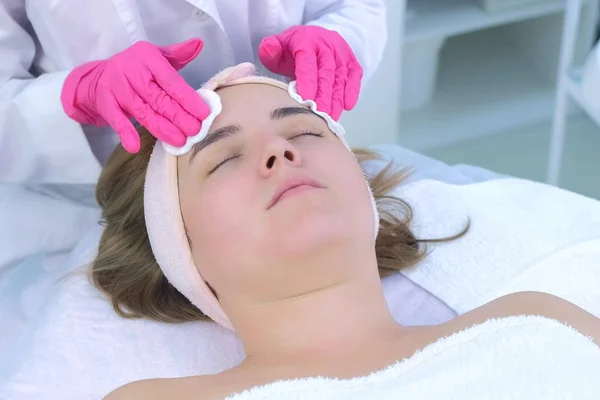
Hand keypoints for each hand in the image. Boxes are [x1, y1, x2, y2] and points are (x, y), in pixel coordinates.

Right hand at [61, 39, 208, 152]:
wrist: (99, 76)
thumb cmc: (138, 69)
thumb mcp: (158, 57)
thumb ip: (179, 54)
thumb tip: (199, 44)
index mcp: (148, 58)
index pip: (171, 81)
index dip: (187, 98)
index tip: (203, 114)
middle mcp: (131, 70)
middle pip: (158, 98)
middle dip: (179, 116)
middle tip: (195, 131)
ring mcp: (117, 86)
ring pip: (142, 111)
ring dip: (161, 128)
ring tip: (179, 141)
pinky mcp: (104, 101)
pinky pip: (116, 119)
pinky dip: (125, 132)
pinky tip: (134, 146)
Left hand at [258, 25, 362, 120]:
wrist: (315, 38)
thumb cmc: (293, 49)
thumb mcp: (278, 45)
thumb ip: (270, 49)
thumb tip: (270, 50)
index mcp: (306, 41)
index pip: (307, 62)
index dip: (307, 81)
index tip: (306, 99)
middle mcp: (327, 46)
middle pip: (326, 73)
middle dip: (324, 96)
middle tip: (320, 115)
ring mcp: (341, 54)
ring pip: (340, 78)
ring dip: (337, 99)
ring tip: (331, 118)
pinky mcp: (352, 62)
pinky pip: (354, 77)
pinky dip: (352, 92)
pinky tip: (347, 107)